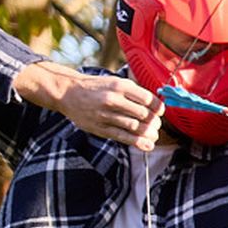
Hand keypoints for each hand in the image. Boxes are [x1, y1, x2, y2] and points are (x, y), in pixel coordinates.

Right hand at [13, 62, 162, 149]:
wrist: (68, 93)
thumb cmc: (96, 87)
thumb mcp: (115, 81)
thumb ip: (133, 91)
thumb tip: (155, 103)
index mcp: (119, 86)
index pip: (147, 99)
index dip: (158, 108)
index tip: (160, 112)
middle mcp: (113, 99)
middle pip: (143, 115)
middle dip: (154, 122)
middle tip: (156, 124)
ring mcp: (106, 115)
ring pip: (135, 127)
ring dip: (149, 133)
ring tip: (153, 135)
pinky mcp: (101, 128)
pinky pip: (123, 137)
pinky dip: (138, 143)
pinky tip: (148, 145)